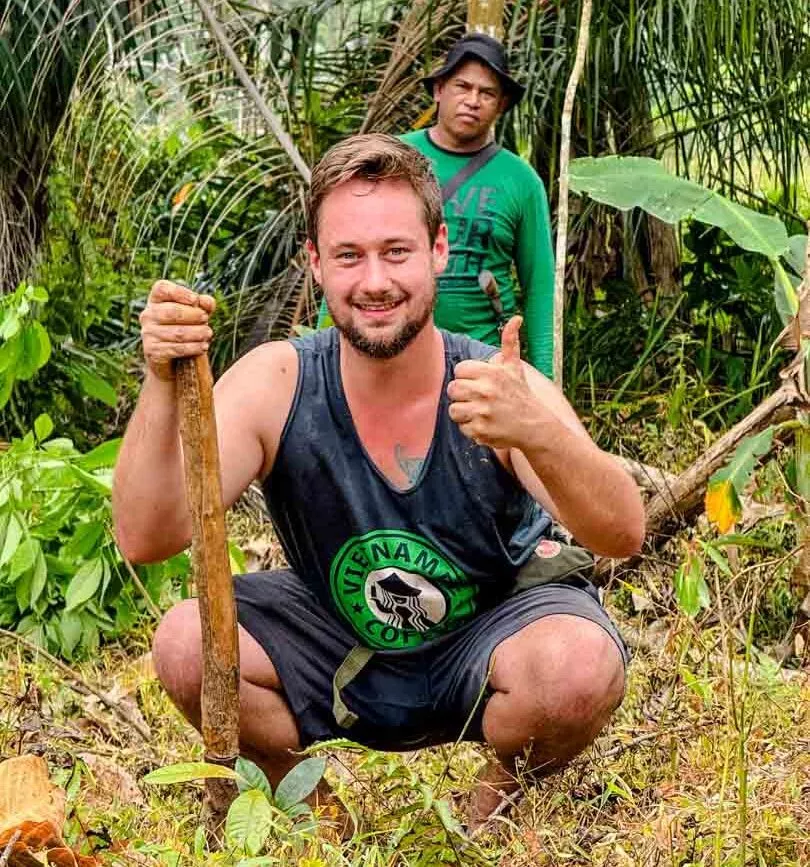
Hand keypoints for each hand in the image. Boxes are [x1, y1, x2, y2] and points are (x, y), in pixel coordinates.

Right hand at [139, 281, 215, 380]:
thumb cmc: (186, 329)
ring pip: (177, 332)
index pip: (162, 288)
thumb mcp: (196, 315)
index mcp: (156, 300)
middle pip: (172, 311)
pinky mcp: (152, 351)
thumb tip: (207, 301)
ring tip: (208, 334)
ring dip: (197, 333)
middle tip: (206, 319)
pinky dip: (193, 347)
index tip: (195, 300)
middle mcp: (148, 315)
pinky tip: (203, 347)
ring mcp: (148, 333)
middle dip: (194, 315)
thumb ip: (203, 305)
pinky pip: (176, 348)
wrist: (172, 361)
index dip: (180, 292)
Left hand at [447, 316, 534, 448]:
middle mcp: (486, 391)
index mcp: (491, 373)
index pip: (459, 370)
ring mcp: (482, 412)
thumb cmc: (520, 393)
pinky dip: (471, 428)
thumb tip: (516, 318)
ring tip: (480, 412)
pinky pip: (462, 427)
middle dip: (462, 395)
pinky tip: (485, 424)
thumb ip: (510, 342)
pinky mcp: (480, 430)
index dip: (466, 377)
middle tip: (477, 398)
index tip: (479, 383)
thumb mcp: (515, 367)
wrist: (534, 425)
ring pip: (454, 410)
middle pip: (453, 389)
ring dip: (464, 412)